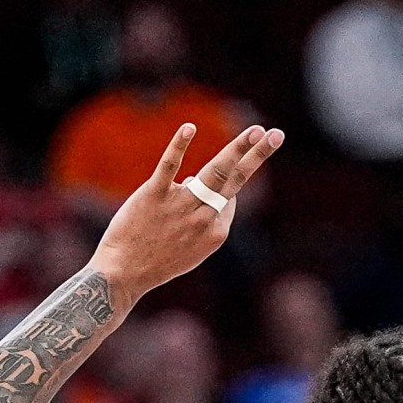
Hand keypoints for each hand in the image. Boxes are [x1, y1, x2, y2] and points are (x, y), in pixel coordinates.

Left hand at [91, 123, 283, 301]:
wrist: (124, 274)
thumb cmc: (157, 262)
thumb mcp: (192, 251)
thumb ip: (204, 220)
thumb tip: (196, 181)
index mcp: (217, 232)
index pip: (229, 198)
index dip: (217, 195)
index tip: (195, 208)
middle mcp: (205, 217)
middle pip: (237, 179)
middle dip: (259, 155)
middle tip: (277, 134)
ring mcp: (181, 205)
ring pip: (216, 171)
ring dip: (239, 148)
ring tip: (257, 130)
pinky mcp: (154, 194)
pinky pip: (170, 165)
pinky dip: (179, 145)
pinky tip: (189, 128)